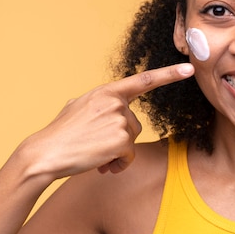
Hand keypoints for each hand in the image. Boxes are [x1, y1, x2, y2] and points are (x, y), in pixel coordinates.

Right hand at [20, 63, 193, 178]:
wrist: (44, 154)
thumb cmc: (61, 134)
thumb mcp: (77, 108)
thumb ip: (99, 104)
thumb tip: (109, 108)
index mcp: (106, 92)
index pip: (144, 80)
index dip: (169, 74)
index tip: (189, 68)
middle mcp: (115, 102)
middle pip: (134, 124)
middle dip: (120, 139)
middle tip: (95, 144)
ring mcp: (118, 120)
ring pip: (132, 140)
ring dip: (117, 152)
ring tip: (94, 152)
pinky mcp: (121, 139)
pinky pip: (129, 156)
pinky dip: (118, 164)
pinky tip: (101, 164)